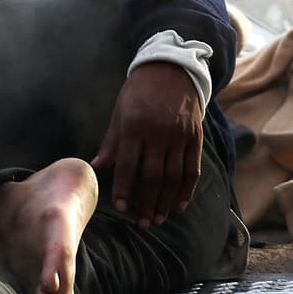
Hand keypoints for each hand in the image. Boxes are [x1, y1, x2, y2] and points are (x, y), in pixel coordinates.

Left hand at [92, 61, 202, 228]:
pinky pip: (192, 168)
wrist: (171, 70)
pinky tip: (180, 204)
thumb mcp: (119, 113)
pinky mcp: (195, 137)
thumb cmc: (138, 92)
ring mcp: (179, 136)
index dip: (123, 188)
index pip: (127, 165)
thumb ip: (111, 143)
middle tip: (143, 223)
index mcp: (134, 127)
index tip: (120, 207)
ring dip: (167, 201)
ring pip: (174, 176)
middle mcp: (158, 133)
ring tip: (159, 219)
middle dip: (147, 203)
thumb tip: (97, 167)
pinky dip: (187, 189)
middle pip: (153, 176)